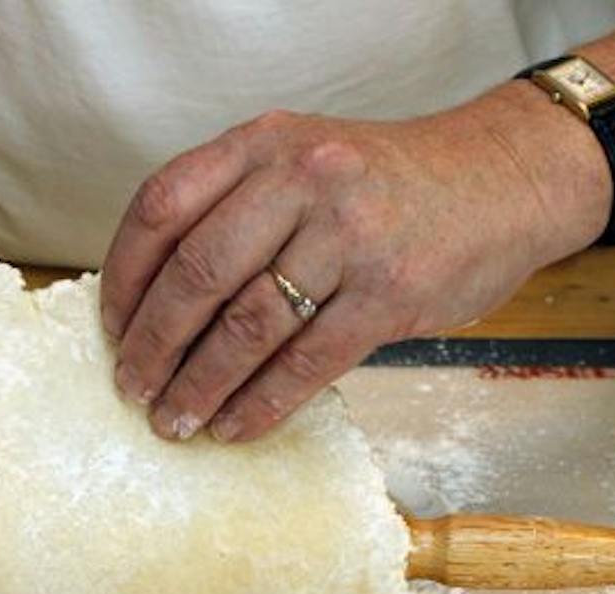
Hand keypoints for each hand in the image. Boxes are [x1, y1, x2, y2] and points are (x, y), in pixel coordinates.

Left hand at [100, 96, 604, 441]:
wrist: (503, 180)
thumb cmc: (382, 186)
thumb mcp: (298, 163)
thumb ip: (230, 210)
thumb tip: (150, 308)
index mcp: (261, 144)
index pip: (161, 207)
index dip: (124, 278)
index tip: (111, 328)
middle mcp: (301, 178)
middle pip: (196, 275)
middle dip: (152, 346)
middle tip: (131, 389)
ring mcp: (348, 235)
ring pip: (246, 327)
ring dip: (199, 387)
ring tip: (174, 422)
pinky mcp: (389, 293)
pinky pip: (304, 364)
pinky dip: (259, 405)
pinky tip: (233, 428)